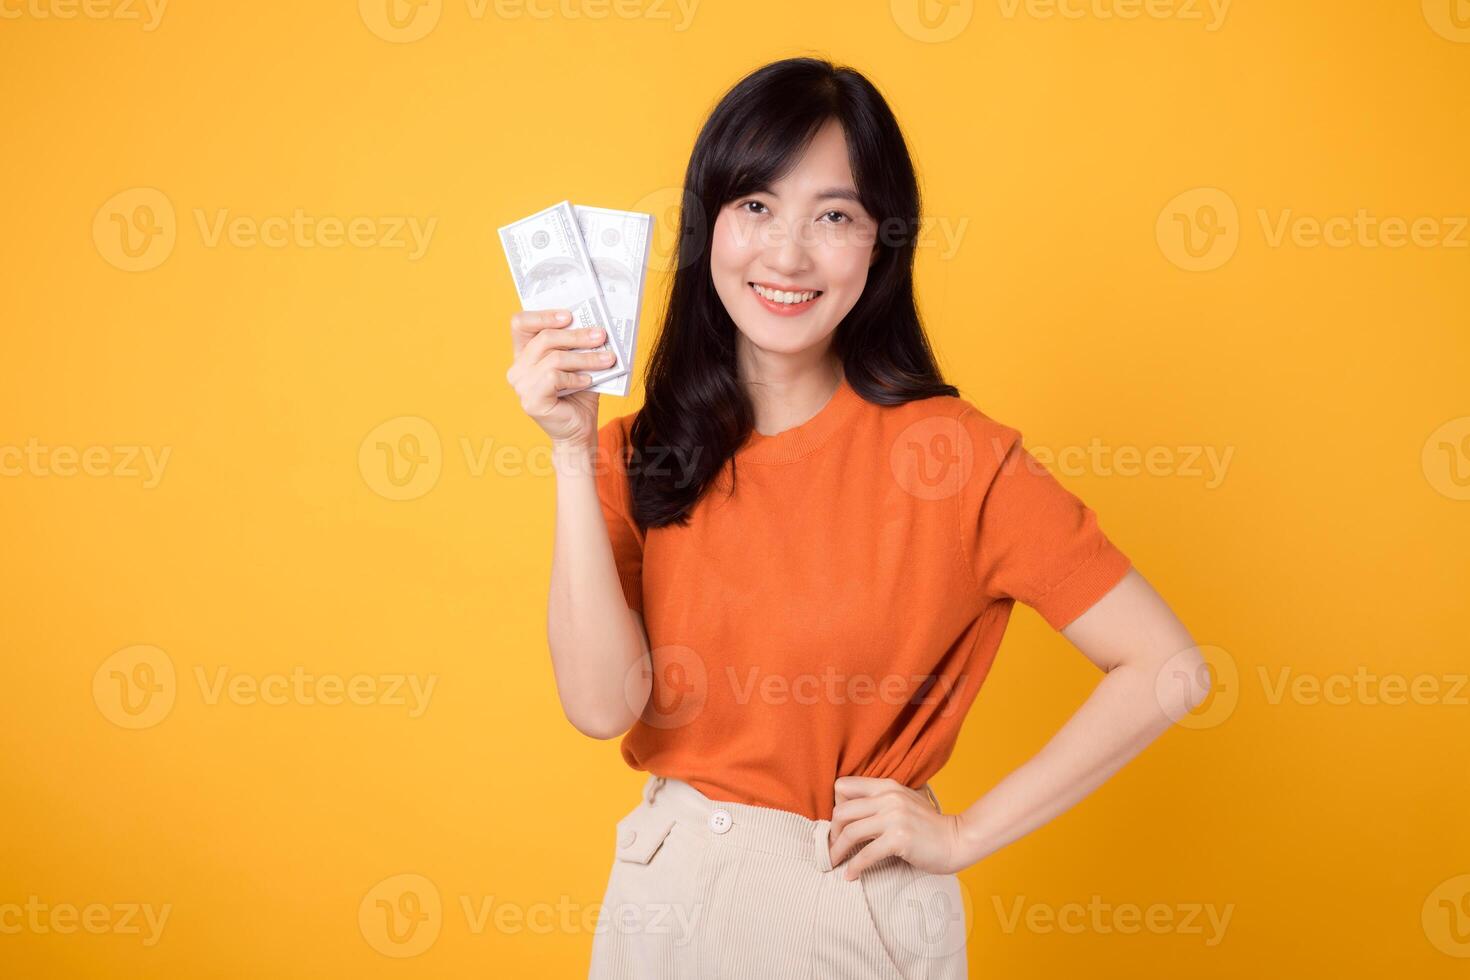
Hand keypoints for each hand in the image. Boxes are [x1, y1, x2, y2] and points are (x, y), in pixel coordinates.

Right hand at [505, 308, 615, 448]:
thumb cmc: (579, 395)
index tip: (570, 315)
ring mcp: (521, 386)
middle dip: (577, 335)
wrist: (580, 431)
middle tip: (601, 335)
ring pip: (554, 358)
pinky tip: (589, 381)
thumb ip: (578, 345)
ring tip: (607, 359)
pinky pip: (554, 377)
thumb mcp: (579, 364)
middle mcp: (517, 369)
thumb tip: (595, 324)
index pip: (520, 324)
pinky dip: (575, 377)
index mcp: (524, 355)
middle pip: (544, 338)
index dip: (543, 315)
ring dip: (585, 357)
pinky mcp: (531, 401)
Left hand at [827, 776, 968, 879]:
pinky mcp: (899, 839)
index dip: (836, 805)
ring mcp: (894, 817)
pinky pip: (866, 854)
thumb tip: (848, 812)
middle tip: (833, 848)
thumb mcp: (903, 802)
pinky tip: (850, 876)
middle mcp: (888, 797)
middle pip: (841, 811)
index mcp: (886, 786)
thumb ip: (880, 801)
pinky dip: (854, 867)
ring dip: (837, 851)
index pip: (843, 786)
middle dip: (832, 832)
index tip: (839, 825)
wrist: (957, 840)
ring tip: (833, 863)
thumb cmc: (928, 826)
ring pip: (850, 832)